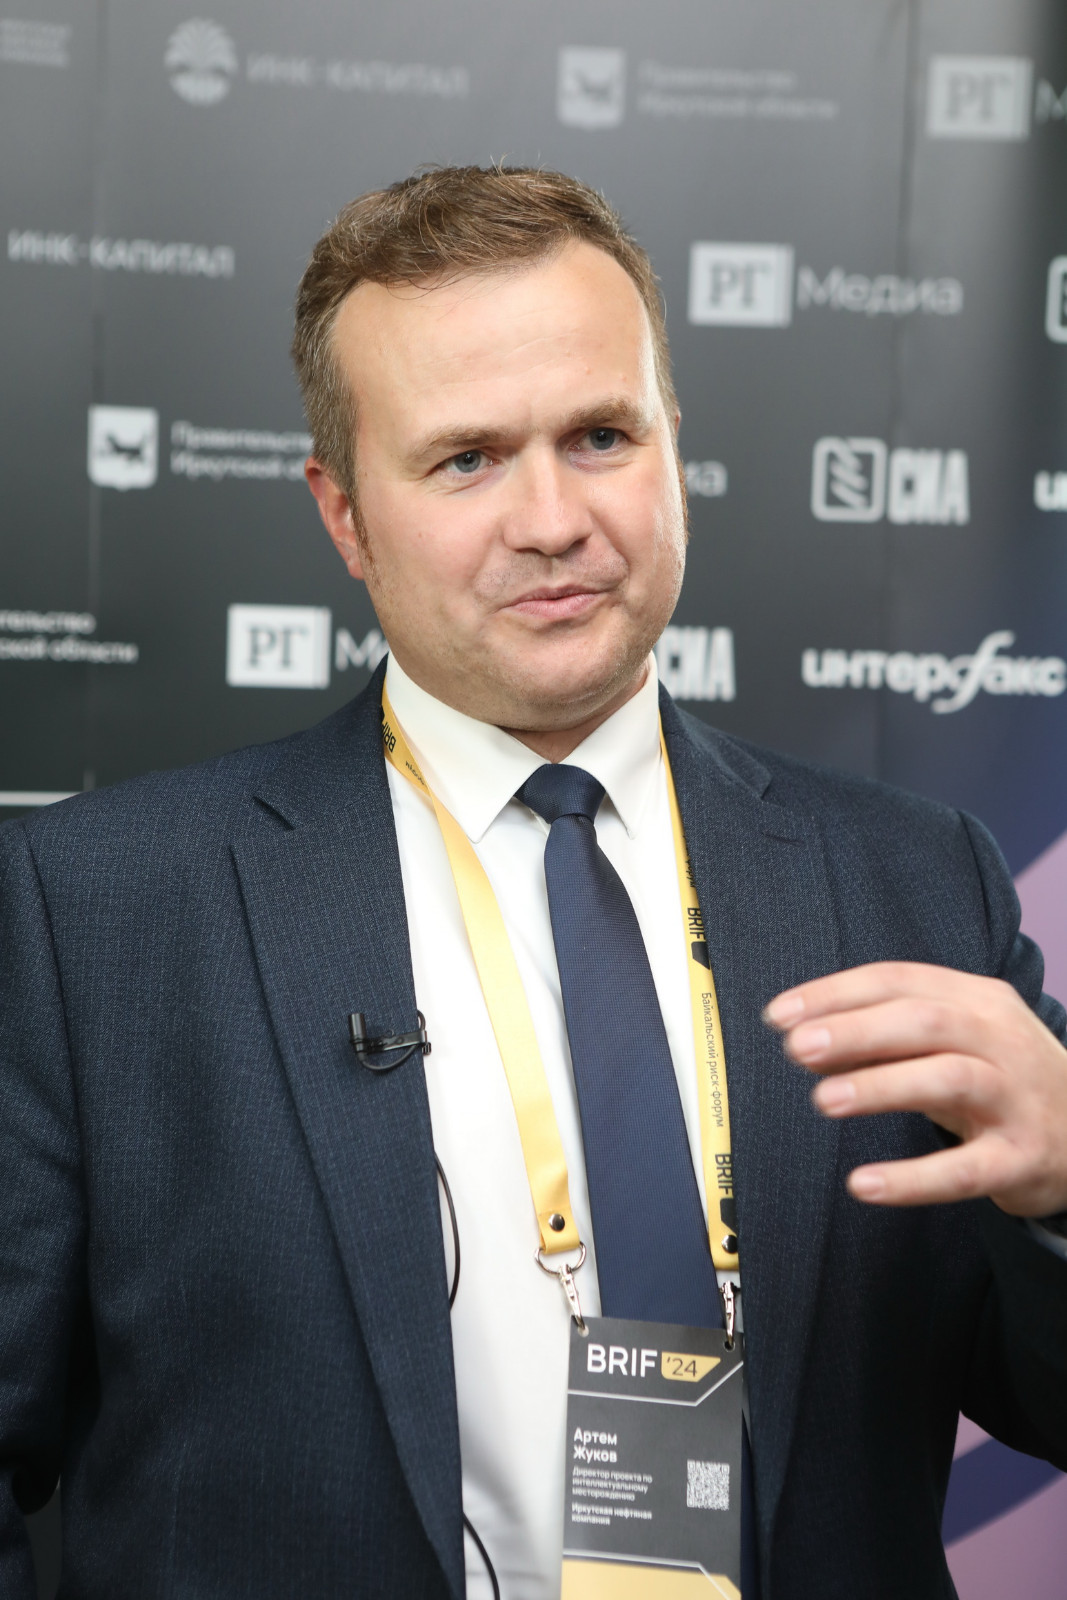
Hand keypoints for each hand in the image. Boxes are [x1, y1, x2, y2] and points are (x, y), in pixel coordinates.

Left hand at [764, 962, 1066, 1216]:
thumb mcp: (953, 1041)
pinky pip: (967, 1170)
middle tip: (796, 1048)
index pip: (898, 980)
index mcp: (976, 998)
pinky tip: (864, 1184)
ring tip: (823, 1100)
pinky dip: (914, 1179)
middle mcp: (1001, 1039)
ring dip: (881, 1086)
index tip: (778, 1015)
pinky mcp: (1024, 1158)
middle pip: (924, 1021)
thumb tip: (805, 1038)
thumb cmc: (1000, 1078)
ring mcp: (1017, 1098)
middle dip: (855, 1030)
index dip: (834, 994)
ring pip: (949, 1079)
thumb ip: (886, 1037)